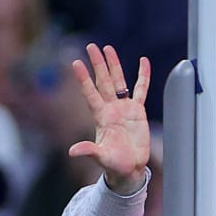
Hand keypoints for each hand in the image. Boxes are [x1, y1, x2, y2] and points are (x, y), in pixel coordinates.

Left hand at [66, 43, 150, 195]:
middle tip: (91, 46)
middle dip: (98, 64)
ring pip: (118, 81)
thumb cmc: (114, 165)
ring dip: (114, 65)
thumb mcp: (101, 157)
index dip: (84, 79)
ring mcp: (124, 108)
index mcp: (101, 117)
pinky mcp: (138, 111)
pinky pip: (141, 90)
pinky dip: (143, 76)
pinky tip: (143, 61)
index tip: (76, 63)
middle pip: (103, 81)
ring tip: (108, 48)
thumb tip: (72, 151)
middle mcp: (111, 109)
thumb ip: (89, 151)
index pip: (90, 93)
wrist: (129, 169)